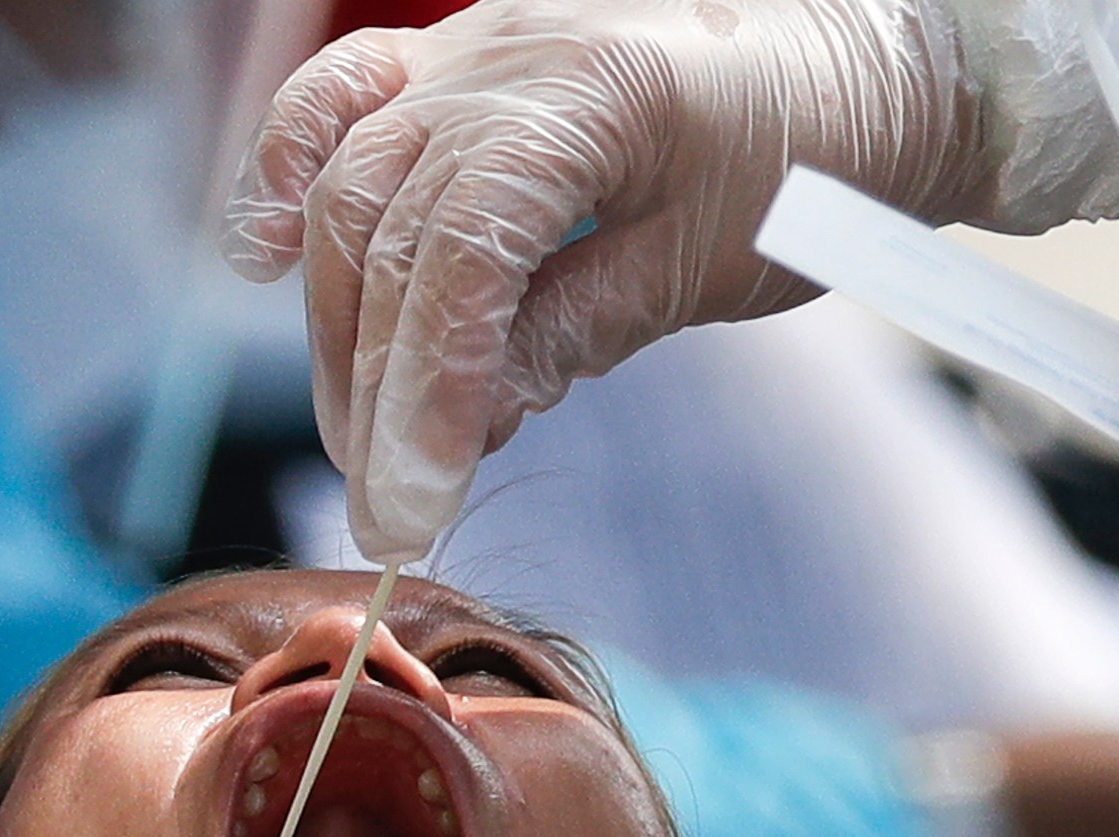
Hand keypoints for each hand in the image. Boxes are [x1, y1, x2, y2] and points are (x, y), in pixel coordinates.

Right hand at [220, 0, 977, 561]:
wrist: (857, 55)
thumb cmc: (808, 158)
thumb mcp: (711, 263)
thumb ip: (580, 328)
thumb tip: (467, 419)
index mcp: (593, 94)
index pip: (461, 254)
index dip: (424, 392)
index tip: (410, 507)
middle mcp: (510, 53)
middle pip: (382, 227)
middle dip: (371, 386)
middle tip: (389, 508)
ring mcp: (472, 44)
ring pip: (346, 182)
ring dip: (336, 324)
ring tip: (364, 438)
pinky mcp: (456, 56)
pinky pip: (341, 98)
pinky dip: (288, 175)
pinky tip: (260, 254)